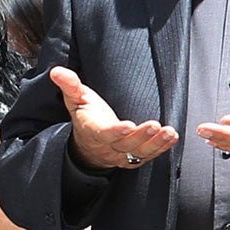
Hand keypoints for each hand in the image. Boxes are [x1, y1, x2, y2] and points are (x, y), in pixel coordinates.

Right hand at [52, 67, 179, 171]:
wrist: (89, 144)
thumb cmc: (85, 116)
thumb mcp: (75, 100)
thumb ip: (70, 86)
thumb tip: (56, 71)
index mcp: (93, 131)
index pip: (104, 133)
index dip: (116, 131)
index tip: (128, 125)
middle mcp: (109, 146)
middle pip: (126, 145)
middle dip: (142, 136)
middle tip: (155, 125)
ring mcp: (122, 155)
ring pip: (140, 152)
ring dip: (156, 143)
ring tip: (170, 132)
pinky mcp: (134, 158)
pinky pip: (149, 155)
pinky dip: (162, 148)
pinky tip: (172, 137)